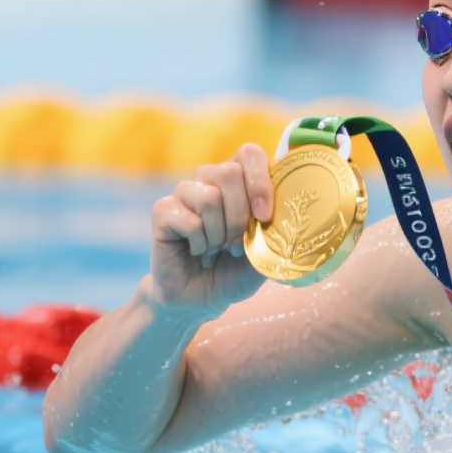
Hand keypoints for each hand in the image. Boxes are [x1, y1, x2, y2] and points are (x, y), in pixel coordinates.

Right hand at [144, 144, 274, 309]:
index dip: (259, 180)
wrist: (199, 299)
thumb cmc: (234, 271)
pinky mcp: (162, 210)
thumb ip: (277, 227)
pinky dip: (198, 242)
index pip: (249, 153)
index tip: (263, 216)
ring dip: (218, 233)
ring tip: (216, 248)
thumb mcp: (265, 252)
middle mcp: (209, 179)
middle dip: (238, 217)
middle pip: (228, 172)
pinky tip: (196, 251)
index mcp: (238, 181)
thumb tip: (289, 210)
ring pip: (208, 195)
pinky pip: (187, 218)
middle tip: (236, 244)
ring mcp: (184, 192)